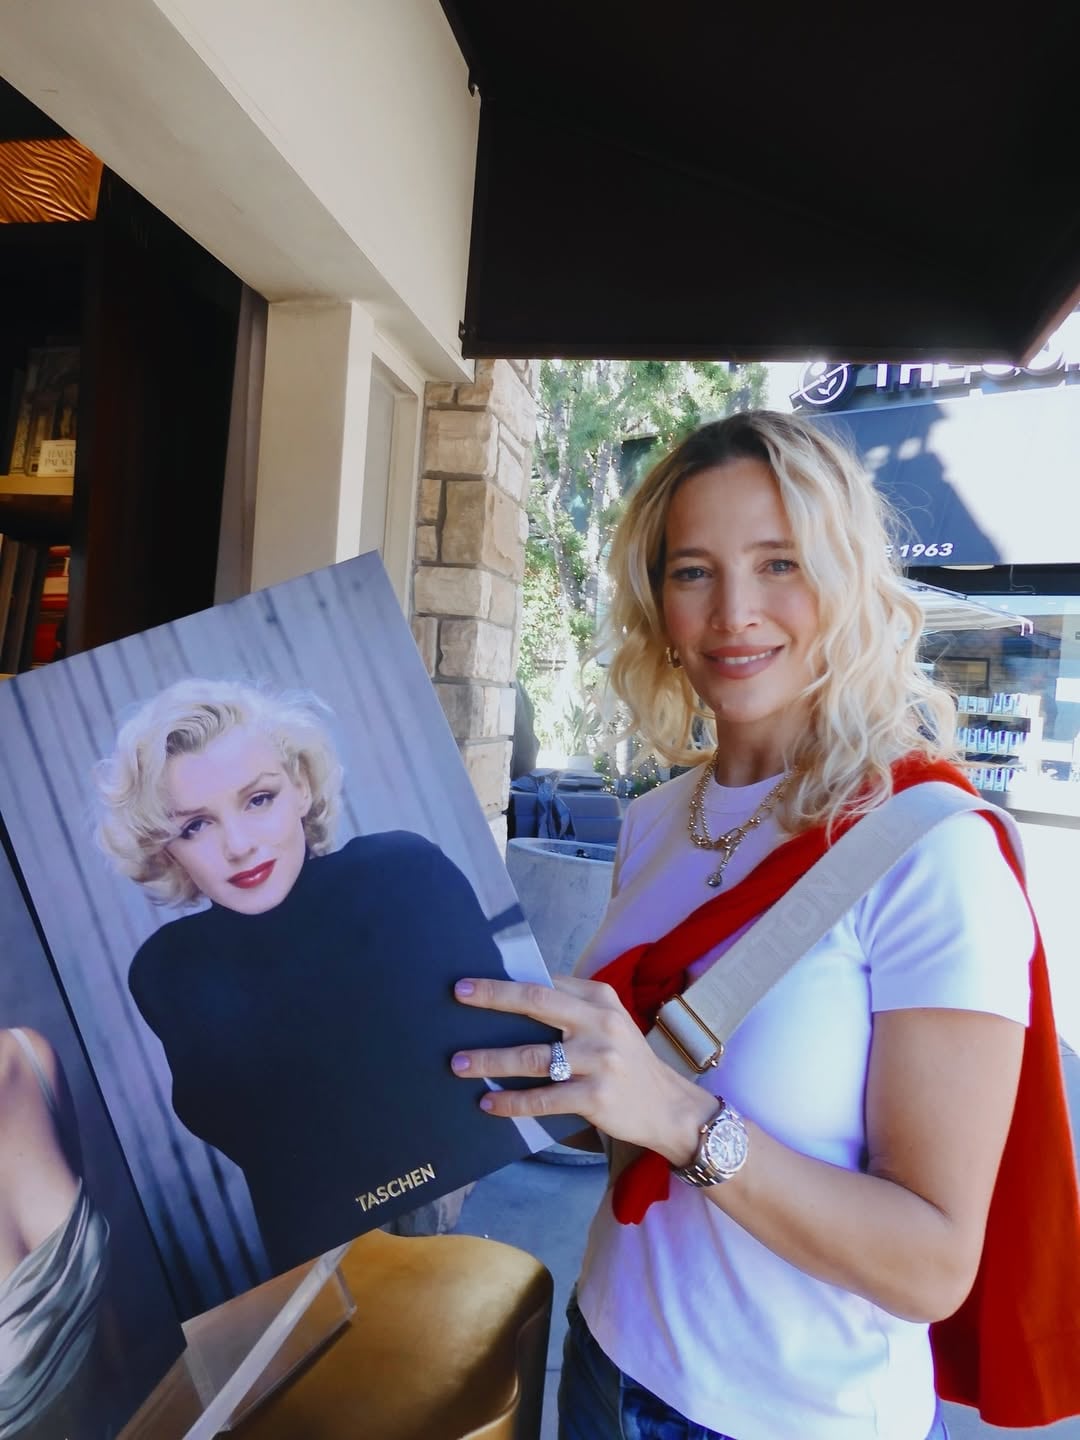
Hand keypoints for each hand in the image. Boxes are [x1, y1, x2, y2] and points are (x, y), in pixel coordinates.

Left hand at [452, 974, 714, 1162]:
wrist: (669, 1107)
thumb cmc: (627, 1061)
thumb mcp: (608, 1024)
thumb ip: (572, 1009)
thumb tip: (514, 999)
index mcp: (600, 998)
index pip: (545, 982)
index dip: (507, 980)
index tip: (473, 981)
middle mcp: (600, 1023)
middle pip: (536, 1002)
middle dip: (493, 997)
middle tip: (459, 994)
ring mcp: (599, 1060)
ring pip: (532, 1056)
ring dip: (489, 1060)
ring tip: (459, 1064)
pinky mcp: (596, 1096)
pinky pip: (543, 1098)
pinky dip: (512, 1101)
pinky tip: (489, 1103)